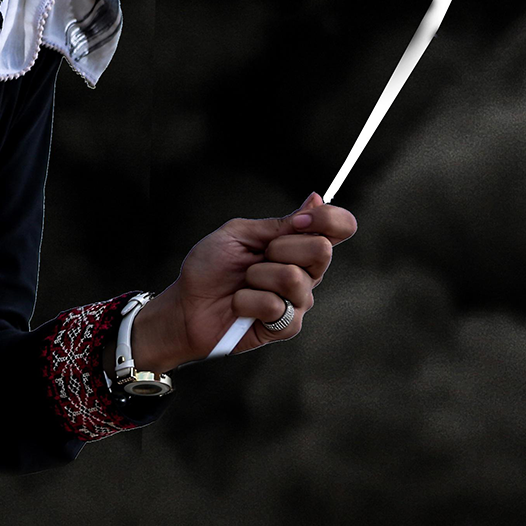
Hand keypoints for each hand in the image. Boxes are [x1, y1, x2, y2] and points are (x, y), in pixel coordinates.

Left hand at [129, 193, 358, 368]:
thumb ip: (279, 223)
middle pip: (322, 250)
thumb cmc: (209, 268)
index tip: (301, 220)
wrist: (186, 305)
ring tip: (244, 282)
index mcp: (297, 245)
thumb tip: (316, 198)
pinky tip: (239, 305)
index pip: (339, 228)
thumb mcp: (240, 233)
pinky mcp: (285, 327)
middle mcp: (305, 272)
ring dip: (258, 276)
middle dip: (281, 247)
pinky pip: (276, 306)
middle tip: (257, 257)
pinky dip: (248, 301)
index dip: (329, 218)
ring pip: (295, 278)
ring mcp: (298, 301)